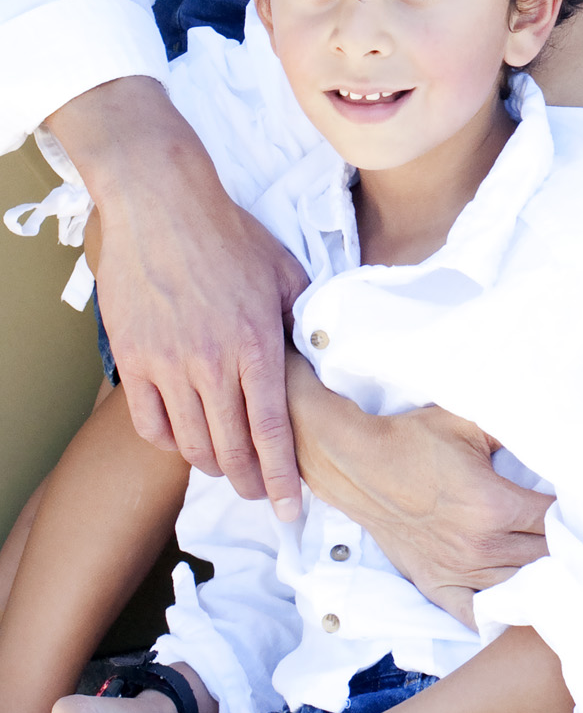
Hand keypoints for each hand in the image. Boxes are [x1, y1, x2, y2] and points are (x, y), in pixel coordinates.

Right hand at [49, 78, 308, 515]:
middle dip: (249, 483)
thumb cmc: (227, 233)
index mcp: (256, 343)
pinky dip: (170, 442)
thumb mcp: (285, 272)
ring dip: (212, 465)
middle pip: (232, 449)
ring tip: (226, 467)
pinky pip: (150, 424)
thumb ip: (301, 320)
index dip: (282, 477)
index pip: (273, 430)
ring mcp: (168, 364)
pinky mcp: (134, 359)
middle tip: (258, 493)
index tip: (289, 509)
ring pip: (191, 444)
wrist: (161, 203)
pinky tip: (185, 439)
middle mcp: (212, 362)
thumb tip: (318, 355)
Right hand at [287, 365, 552, 627]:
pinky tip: (524, 613)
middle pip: (545, 560)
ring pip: (518, 590)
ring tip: (569, 577)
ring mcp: (457, 571)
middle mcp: (480, 546)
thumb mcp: (471, 422)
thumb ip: (515, 432)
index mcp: (494, 505)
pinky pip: (476, 616)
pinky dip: (501, 616)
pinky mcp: (436, 585)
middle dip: (569, 552)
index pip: (556, 520)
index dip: (579, 516)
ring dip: (544, 583)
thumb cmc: (415, 440)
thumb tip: (552, 432)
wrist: (359, 464)